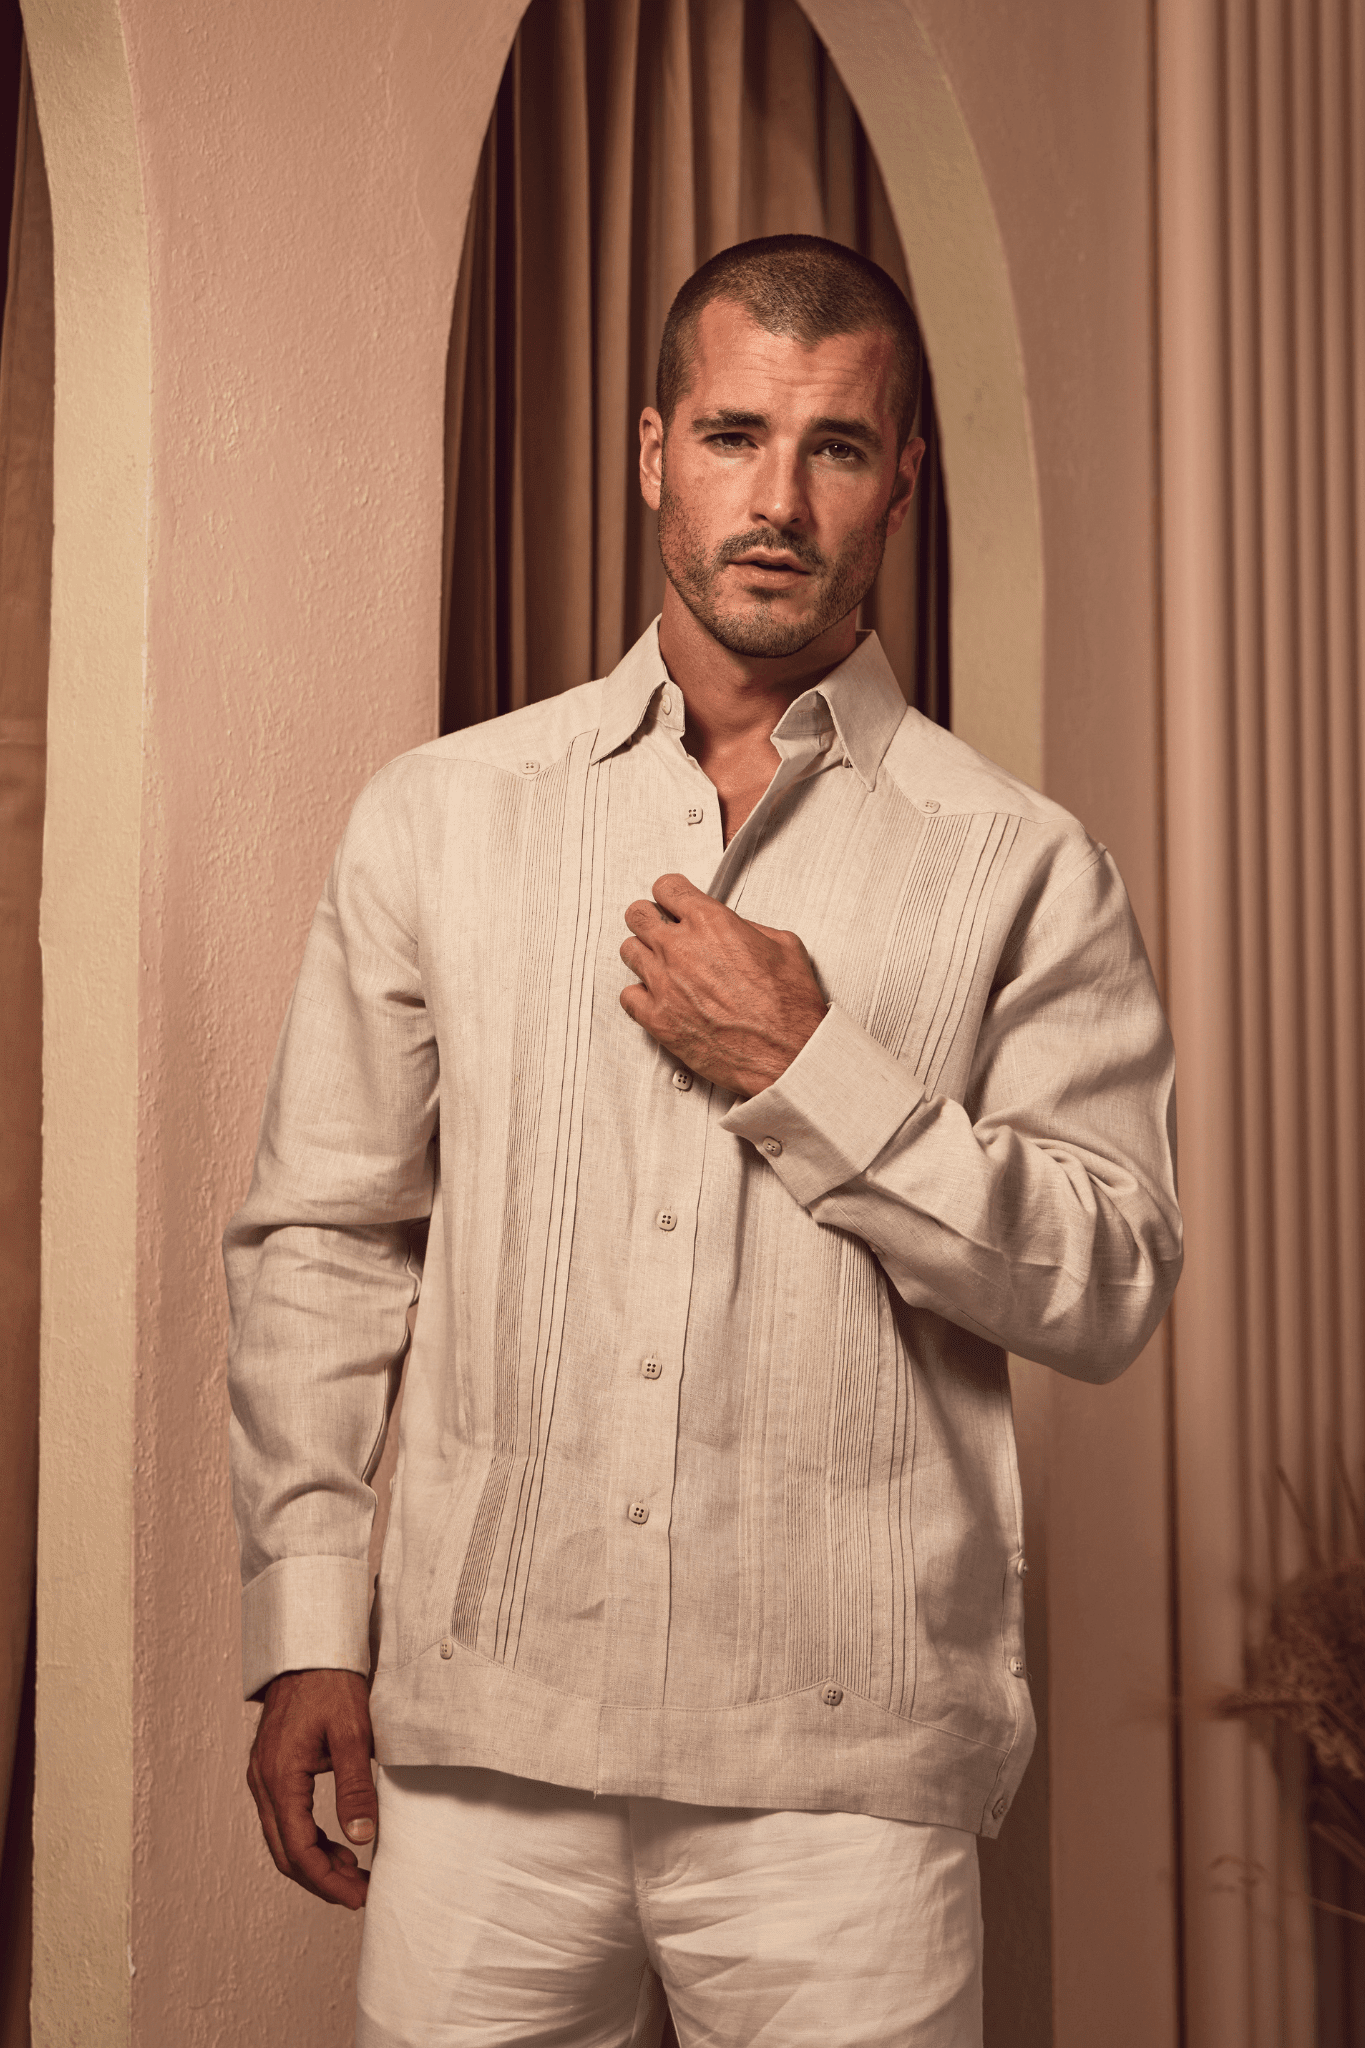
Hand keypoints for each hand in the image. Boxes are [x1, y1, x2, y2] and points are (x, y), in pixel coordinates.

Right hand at [247, 1668, 376, 1910]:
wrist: (311, 1648)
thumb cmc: (332, 1684)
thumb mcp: (353, 1734)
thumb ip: (355, 1787)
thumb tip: (362, 1838)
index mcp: (279, 1777)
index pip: (298, 1850)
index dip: (328, 1881)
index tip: (359, 1896)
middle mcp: (263, 1781)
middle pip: (285, 1853)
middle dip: (321, 1880)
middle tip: (360, 1894)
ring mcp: (263, 1776)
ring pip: (282, 1838)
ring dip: (315, 1862)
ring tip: (354, 1872)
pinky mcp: (272, 1769)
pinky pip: (284, 1818)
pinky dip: (308, 1839)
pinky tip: (338, 1843)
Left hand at [620, 873, 827, 1095]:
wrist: (787, 1054)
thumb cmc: (788, 1008)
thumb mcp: (783, 945)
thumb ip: (748, 928)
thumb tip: (735, 927)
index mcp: (711, 924)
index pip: (667, 887)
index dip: (670, 894)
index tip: (672, 902)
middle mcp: (681, 949)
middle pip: (637, 915)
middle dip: (649, 919)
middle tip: (660, 929)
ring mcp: (664, 983)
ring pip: (628, 951)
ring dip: (643, 954)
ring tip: (660, 964)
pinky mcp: (657, 1018)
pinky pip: (628, 995)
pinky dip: (640, 995)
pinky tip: (658, 997)